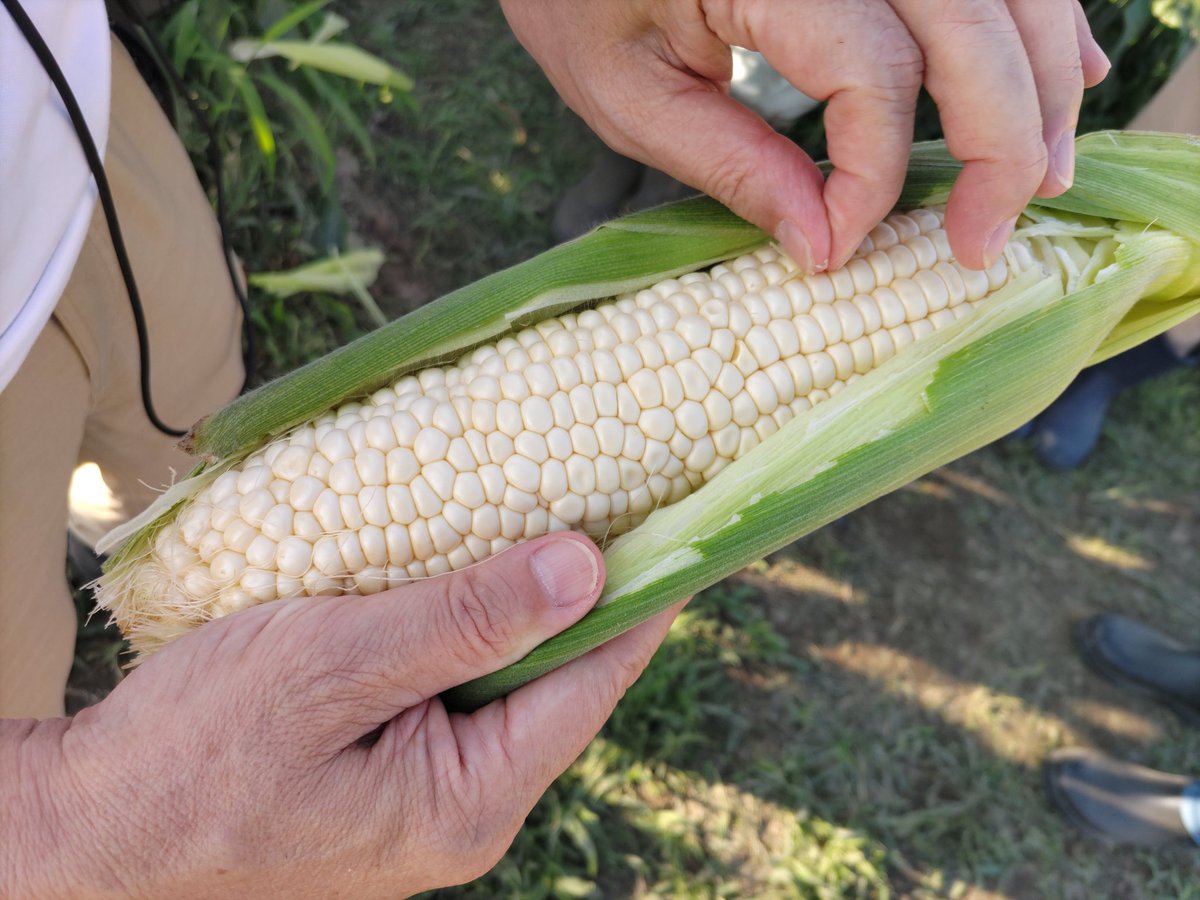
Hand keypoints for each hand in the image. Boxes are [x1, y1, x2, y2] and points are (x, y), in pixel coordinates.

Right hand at [4, 533, 683, 897]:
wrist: (88, 831)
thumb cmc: (191, 756)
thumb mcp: (331, 669)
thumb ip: (463, 620)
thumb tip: (588, 566)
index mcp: (472, 796)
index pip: (598, 676)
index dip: (649, 588)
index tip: (688, 508)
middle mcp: (468, 802)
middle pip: (560, 673)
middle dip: (583, 584)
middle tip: (615, 483)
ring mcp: (428, 789)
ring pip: (507, 673)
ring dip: (519, 596)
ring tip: (547, 505)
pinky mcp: (389, 767)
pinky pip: (452, 682)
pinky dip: (463, 619)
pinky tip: (458, 563)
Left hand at [503, 0, 1109, 269]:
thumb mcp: (628, 96)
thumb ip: (734, 166)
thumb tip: (827, 248)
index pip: (872, 70)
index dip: (874, 174)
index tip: (840, 248)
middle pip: (972, 24)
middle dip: (1003, 140)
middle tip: (987, 238)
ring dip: (1040, 84)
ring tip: (1040, 177)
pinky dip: (1035, 23)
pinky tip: (1062, 76)